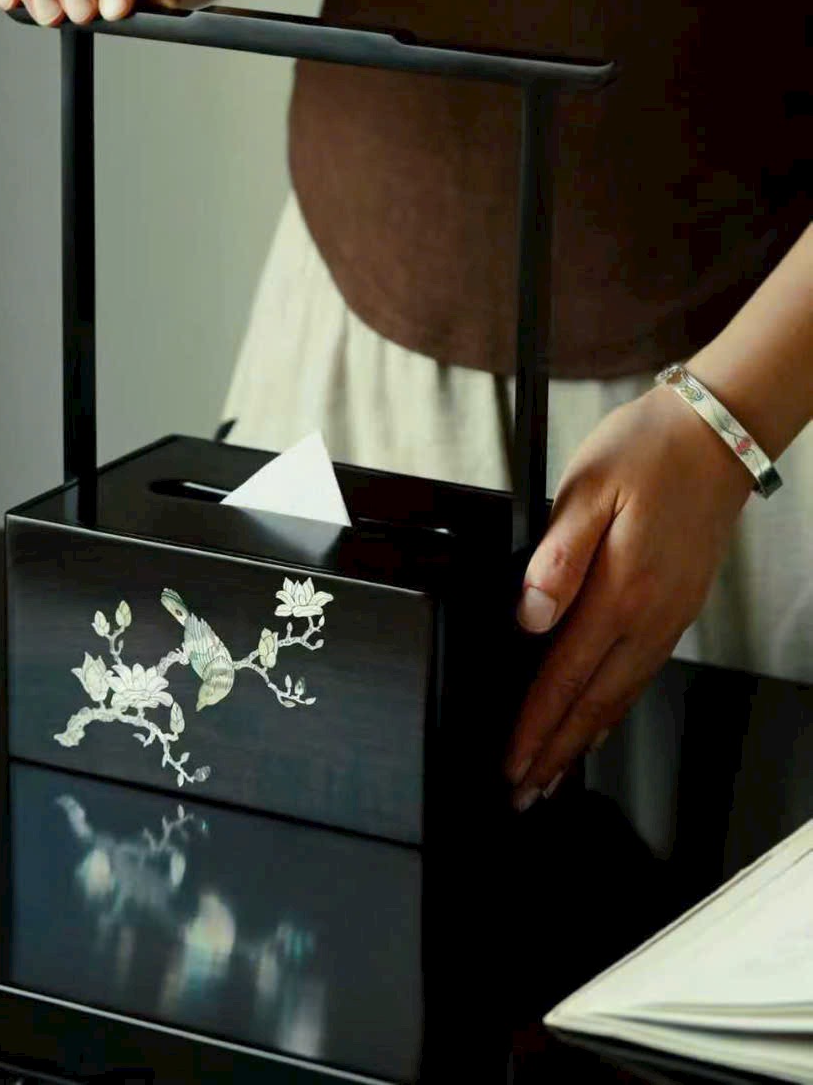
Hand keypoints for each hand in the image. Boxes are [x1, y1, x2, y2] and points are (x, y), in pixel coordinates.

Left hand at [504, 383, 752, 809]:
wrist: (718, 433)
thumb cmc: (649, 450)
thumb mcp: (588, 487)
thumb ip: (557, 557)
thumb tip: (529, 617)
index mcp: (621, 591)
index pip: (564, 676)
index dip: (533, 726)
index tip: (509, 764)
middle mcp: (650, 616)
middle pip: (593, 703)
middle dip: (553, 752)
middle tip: (521, 794)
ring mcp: (669, 616)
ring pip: (618, 696)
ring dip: (581, 738)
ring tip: (550, 774)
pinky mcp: (677, 607)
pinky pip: (638, 673)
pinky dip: (611, 708)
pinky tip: (596, 718)